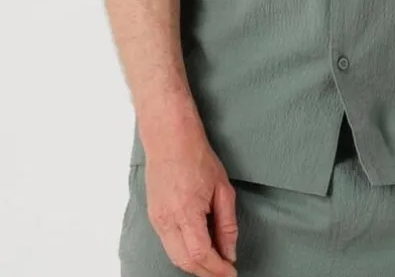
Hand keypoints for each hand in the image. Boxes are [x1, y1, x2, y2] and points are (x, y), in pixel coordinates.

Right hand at [143, 144, 238, 276]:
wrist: (170, 139)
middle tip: (223, 272)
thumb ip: (227, 224)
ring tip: (214, 263)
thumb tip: (230, 251)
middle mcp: (167, 220)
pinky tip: (198, 249)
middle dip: (206, 272)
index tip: (231, 272)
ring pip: (175, 257)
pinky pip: (168, 245)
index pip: (202, 254)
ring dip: (194, 265)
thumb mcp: (222, 189)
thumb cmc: (197, 157)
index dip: (217, 269)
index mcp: (186, 212)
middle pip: (186, 262)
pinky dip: (183, 254)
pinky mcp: (154, 217)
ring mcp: (157, 220)